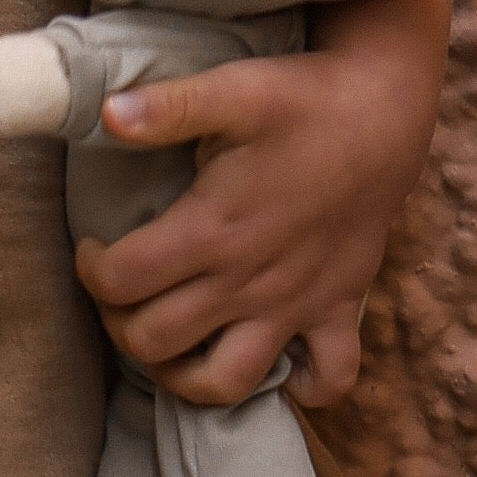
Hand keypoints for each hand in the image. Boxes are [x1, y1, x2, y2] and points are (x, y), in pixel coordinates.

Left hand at [72, 0, 452, 409]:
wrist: (385, 111)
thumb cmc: (304, 99)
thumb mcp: (233, 90)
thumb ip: (167, 106)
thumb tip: (108, 112)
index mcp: (212, 230)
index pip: (121, 282)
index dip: (90, 271)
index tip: (93, 248)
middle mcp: (248, 281)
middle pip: (154, 341)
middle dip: (119, 324)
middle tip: (122, 292)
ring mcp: (295, 304)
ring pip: (226, 382)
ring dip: (185, 376)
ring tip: (173, 343)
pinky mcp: (339, 308)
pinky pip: (330, 377)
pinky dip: (304, 386)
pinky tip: (279, 364)